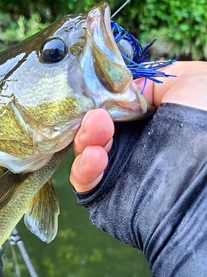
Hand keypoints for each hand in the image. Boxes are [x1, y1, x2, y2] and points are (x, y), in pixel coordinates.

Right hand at [70, 61, 206, 192]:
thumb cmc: (206, 122)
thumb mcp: (190, 80)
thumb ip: (153, 81)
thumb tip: (124, 89)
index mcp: (150, 120)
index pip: (111, 106)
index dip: (99, 97)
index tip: (96, 90)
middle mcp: (132, 144)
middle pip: (92, 127)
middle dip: (90, 117)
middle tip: (96, 114)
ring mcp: (118, 170)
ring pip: (84, 151)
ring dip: (85, 137)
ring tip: (96, 128)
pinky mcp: (105, 195)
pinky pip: (83, 181)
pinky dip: (82, 167)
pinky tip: (94, 156)